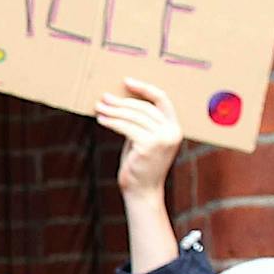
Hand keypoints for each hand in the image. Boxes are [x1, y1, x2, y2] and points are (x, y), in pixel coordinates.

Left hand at [96, 77, 182, 199]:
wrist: (142, 192)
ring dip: (113, 111)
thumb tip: (118, 101)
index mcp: (174, 127)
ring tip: (99, 108)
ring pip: (133, 116)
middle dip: (121, 102)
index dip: (144, 88)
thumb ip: (140, 122)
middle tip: (104, 98)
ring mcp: (162, 139)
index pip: (161, 99)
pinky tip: (101, 120)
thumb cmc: (140, 166)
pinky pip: (127, 127)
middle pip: (143, 107)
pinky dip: (112, 122)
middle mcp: (172, 131)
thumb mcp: (143, 140)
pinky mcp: (149, 146)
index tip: (126, 81)